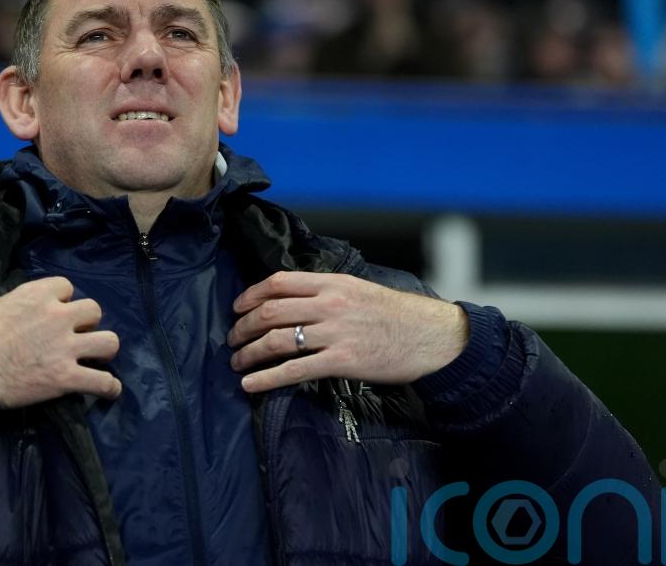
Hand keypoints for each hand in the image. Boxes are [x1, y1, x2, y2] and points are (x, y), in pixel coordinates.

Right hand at [0, 277, 121, 408]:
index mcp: (35, 295)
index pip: (66, 287)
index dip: (62, 300)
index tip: (54, 312)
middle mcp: (57, 316)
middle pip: (93, 310)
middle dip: (87, 324)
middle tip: (76, 337)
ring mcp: (65, 347)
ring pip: (109, 341)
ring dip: (104, 351)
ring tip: (97, 360)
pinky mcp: (66, 377)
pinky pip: (103, 381)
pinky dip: (108, 388)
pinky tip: (108, 391)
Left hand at [227, 271, 467, 392]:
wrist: (433, 337)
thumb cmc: (399, 316)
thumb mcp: (361, 290)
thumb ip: (328, 291)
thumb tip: (295, 299)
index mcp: (333, 282)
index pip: (279, 282)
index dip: (251, 295)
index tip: (237, 307)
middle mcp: (330, 304)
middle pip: (270, 311)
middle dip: (243, 326)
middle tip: (232, 338)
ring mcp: (335, 333)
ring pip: (276, 340)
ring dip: (249, 352)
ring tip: (237, 362)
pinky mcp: (342, 361)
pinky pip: (294, 370)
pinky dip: (267, 378)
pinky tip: (250, 385)